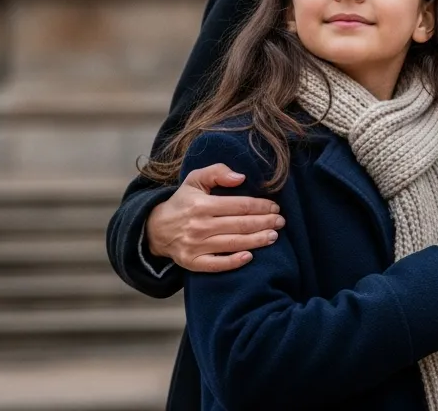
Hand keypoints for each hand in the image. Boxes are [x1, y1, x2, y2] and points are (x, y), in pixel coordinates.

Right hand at [146, 163, 282, 272]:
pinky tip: (249, 257)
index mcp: (201, 205)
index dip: (260, 206)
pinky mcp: (192, 262)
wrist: (155, 228)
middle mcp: (198, 226)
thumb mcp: (195, 180)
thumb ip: (217, 172)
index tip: (275, 207)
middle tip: (281, 222)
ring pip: (232, 244)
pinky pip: (216, 264)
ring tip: (273, 236)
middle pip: (240, 225)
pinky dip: (233, 262)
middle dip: (264, 223)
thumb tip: (241, 177)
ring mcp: (195, 246)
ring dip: (256, 241)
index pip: (239, 205)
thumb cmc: (182, 202)